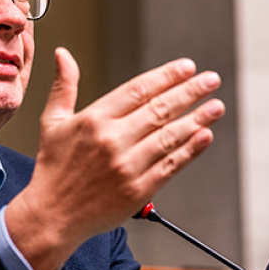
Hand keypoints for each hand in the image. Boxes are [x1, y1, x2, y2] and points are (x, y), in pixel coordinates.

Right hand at [5, 47, 224, 269]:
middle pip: (160, 109)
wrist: (52, 215)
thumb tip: (63, 54)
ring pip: (170, 136)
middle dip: (190, 91)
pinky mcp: (138, 190)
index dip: (166, 76)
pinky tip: (205, 136)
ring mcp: (127, 166)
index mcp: (94, 119)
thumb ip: (64, 86)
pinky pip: (170, 165)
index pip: (138, 90)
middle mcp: (112, 140)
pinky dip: (191, 150)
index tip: (187, 67)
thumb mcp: (53, 122)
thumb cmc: (53, 167)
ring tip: (216, 106)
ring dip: (198, 118)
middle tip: (211, 79)